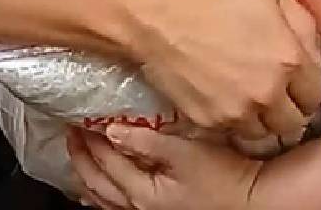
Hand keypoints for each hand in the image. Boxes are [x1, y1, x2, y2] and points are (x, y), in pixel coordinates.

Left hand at [68, 126, 258, 209]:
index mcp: (142, 192)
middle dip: (81, 158)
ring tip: (78, 158)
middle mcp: (138, 208)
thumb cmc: (222, 176)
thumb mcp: (185, 152)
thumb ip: (146, 140)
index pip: (106, 162)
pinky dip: (101, 195)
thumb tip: (112, 128)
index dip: (90, 140)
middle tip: (71, 134)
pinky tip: (98, 190)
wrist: (249, 201)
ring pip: (103, 200)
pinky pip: (116, 207)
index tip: (79, 119)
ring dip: (87, 178)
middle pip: (97, 184)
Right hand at [129, 0, 320, 140]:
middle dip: (288, 109)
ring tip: (248, 102)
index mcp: (290, 59)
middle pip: (293, 122)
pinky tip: (223, 100)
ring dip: (261, 120)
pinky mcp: (209, 122)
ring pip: (264, 134)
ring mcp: (239, 112)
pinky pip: (232, 132)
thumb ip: (301, 20)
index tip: (295, 84)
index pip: (315, 95)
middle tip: (274, 95)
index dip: (306, 88)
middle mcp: (270, 92)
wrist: (155, 12)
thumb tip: (315, 49)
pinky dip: (232, 121)